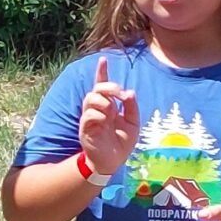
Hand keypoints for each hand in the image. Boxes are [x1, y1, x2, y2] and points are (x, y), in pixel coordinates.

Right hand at [77, 55, 139, 177]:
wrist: (113, 161)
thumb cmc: (122, 142)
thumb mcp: (134, 123)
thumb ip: (132, 108)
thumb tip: (130, 92)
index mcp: (109, 106)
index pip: (102, 86)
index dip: (102, 72)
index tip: (103, 59)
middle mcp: (98, 109)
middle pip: (96, 89)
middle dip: (108, 86)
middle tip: (119, 93)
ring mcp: (91, 118)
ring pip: (91, 99)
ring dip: (104, 101)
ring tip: (112, 112)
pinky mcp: (86, 128)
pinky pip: (89, 115)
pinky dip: (99, 114)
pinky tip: (106, 121)